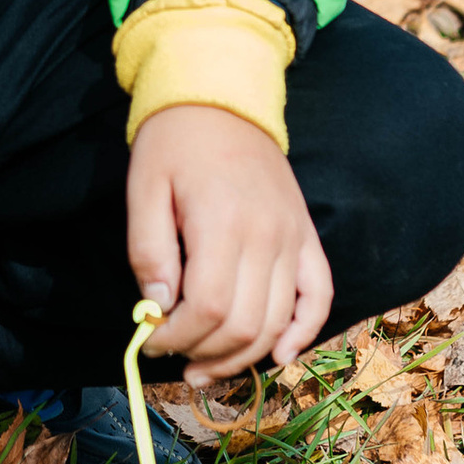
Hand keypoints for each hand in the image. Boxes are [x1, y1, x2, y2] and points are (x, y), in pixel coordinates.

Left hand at [126, 104, 331, 376]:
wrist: (221, 95)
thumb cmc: (174, 142)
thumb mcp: (143, 188)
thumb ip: (148, 250)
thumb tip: (159, 307)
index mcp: (223, 222)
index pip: (208, 308)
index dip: (175, 338)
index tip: (148, 340)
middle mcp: (268, 236)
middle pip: (244, 325)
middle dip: (203, 354)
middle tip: (171, 356)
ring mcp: (293, 237)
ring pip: (278, 321)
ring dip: (243, 357)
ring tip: (205, 367)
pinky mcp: (306, 236)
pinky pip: (320, 295)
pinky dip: (305, 331)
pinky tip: (280, 355)